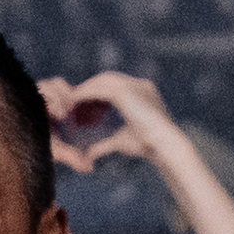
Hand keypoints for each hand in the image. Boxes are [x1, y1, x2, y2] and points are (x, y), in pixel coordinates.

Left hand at [40, 72, 189, 173]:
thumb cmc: (148, 145)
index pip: (116, 85)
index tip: (83, 102)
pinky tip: (74, 101)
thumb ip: (104, 144)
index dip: (98, 91)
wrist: (164, 144)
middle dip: (89, 86)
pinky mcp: (127, 91)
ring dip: (86, 88)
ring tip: (70, 99)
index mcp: (143, 92)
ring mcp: (135, 85)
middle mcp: (140, 85)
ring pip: (102, 80)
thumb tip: (89, 155)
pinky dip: (86, 93)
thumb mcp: (121, 141)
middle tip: (72, 98)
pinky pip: (101, 88)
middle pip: (107, 78)